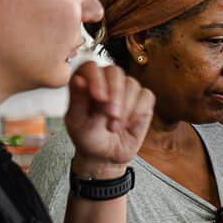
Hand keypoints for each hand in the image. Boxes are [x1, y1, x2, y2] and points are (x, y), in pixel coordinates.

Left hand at [64, 61, 153, 175]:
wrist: (105, 155)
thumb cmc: (87, 137)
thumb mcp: (77, 122)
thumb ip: (77, 100)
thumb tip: (79, 79)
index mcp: (85, 81)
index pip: (91, 67)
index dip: (96, 79)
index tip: (98, 98)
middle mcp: (106, 81)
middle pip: (115, 72)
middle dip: (115, 94)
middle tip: (111, 116)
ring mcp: (126, 89)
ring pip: (132, 84)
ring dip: (125, 108)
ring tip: (113, 127)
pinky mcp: (142, 100)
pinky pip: (146, 96)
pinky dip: (137, 111)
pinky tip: (127, 124)